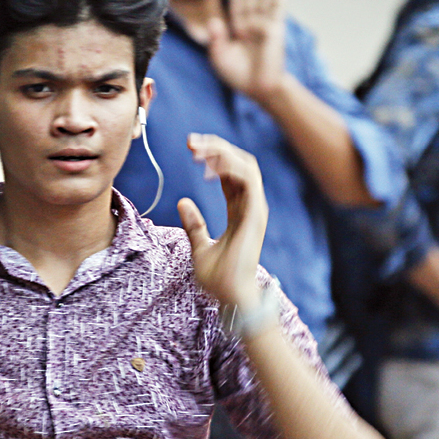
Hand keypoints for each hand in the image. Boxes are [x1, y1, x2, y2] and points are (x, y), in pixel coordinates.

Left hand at [176, 134, 267, 310]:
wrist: (230, 295)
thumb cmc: (219, 277)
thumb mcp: (199, 246)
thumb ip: (194, 224)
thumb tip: (183, 202)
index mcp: (239, 210)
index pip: (230, 174)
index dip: (212, 157)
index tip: (190, 149)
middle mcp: (250, 206)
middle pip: (239, 164)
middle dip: (216, 148)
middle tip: (191, 142)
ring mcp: (255, 209)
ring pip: (246, 166)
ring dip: (221, 152)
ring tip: (198, 149)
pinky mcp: (255, 214)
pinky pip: (248, 180)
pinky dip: (231, 166)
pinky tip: (211, 164)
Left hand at [205, 0, 286, 101]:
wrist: (259, 87)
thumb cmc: (238, 75)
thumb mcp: (220, 57)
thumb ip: (216, 39)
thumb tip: (213, 21)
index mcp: (236, 30)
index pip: (234, 7)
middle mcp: (250, 25)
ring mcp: (263, 25)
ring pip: (263, 0)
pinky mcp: (275, 29)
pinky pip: (276, 10)